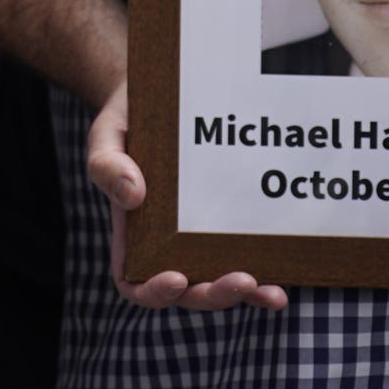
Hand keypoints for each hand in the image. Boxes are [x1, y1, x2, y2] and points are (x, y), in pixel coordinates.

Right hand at [86, 82, 287, 313]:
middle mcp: (166, 244)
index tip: (177, 277)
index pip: (134, 280)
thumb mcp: (107, 136)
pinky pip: (245, 261)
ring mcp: (200, 238)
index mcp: (131, 231)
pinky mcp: (229, 226)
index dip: (154, 291)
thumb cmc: (127, 119)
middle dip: (214, 294)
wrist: (161, 94)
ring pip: (219, 283)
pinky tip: (281, 285)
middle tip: (241, 279)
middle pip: (187, 291)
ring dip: (245, 294)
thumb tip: (132, 195)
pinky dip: (263, 282)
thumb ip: (107, 164)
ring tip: (270, 290)